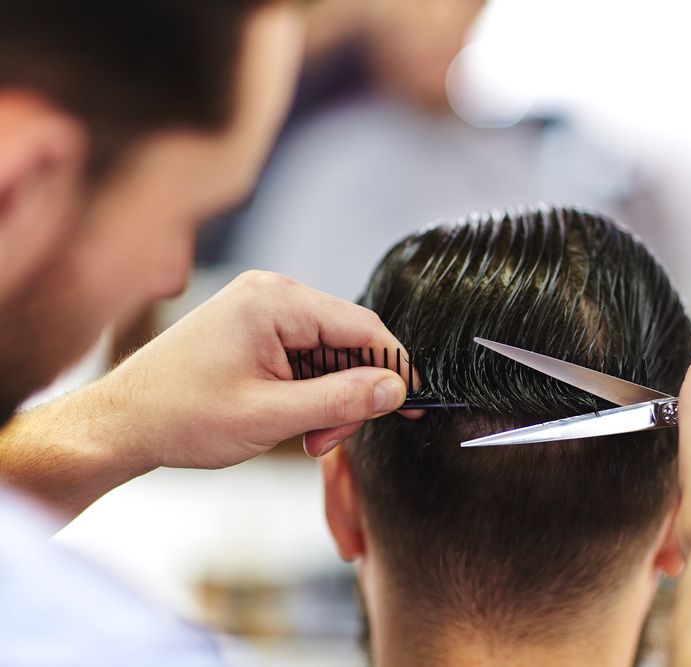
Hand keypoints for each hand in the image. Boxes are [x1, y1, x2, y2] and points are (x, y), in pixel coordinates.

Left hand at [93, 270, 416, 469]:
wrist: (122, 423)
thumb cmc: (182, 416)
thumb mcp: (271, 415)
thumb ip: (341, 401)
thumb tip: (395, 389)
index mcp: (275, 301)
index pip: (363, 327)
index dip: (393, 367)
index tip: (412, 404)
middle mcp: (272, 293)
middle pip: (348, 340)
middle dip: (351, 392)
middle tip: (329, 438)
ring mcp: (261, 309)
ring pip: (329, 352)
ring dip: (329, 397)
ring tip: (306, 435)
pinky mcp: (255, 328)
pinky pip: (305, 355)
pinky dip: (309, 390)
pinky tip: (294, 419)